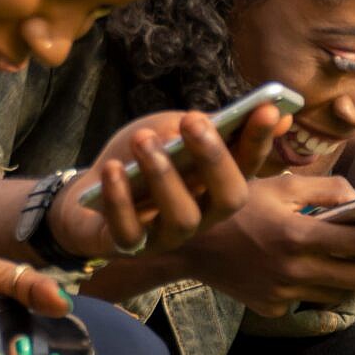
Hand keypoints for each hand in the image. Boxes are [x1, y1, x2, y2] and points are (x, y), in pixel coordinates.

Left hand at [48, 109, 284, 259]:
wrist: (87, 192)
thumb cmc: (137, 158)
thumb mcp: (167, 130)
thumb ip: (204, 122)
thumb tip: (265, 107)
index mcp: (216, 184)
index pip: (249, 165)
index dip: (260, 140)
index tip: (267, 109)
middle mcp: (202, 215)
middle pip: (228, 199)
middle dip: (214, 158)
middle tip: (193, 120)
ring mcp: (167, 236)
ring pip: (182, 218)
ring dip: (163, 175)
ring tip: (144, 140)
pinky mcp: (128, 247)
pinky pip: (129, 232)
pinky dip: (120, 199)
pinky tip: (114, 170)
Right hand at [172, 173, 354, 314]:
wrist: (186, 244)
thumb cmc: (234, 204)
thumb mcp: (278, 184)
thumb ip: (325, 189)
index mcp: (296, 235)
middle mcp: (292, 270)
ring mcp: (282, 294)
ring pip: (340, 293)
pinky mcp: (273, 309)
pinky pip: (310, 298)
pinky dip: (324, 285)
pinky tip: (327, 271)